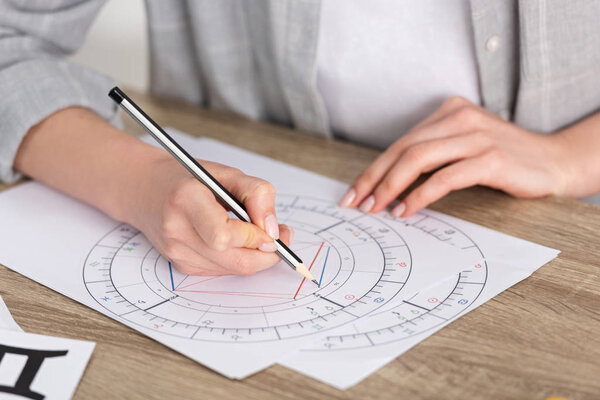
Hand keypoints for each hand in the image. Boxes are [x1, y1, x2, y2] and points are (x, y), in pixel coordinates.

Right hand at [127, 153, 291, 275]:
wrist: (144, 189)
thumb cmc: (188, 178)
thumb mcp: (227, 173)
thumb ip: (257, 194)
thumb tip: (274, 229)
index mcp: (186, 200)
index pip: (225, 235)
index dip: (255, 236)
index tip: (272, 229)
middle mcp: (177, 230)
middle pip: (235, 260)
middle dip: (266, 254)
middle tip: (281, 238)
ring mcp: (177, 252)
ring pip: (233, 269)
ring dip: (255, 256)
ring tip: (260, 234)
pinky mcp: (181, 265)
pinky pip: (222, 270)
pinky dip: (238, 258)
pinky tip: (235, 241)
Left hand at [339, 96, 569, 216]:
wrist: (553, 162)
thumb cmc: (503, 160)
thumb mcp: (463, 148)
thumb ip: (432, 156)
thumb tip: (387, 185)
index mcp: (448, 112)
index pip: (400, 142)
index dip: (373, 169)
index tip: (354, 192)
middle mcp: (459, 118)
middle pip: (403, 149)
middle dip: (373, 179)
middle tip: (356, 203)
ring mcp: (476, 136)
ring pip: (418, 159)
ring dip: (390, 187)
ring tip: (376, 209)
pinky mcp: (490, 158)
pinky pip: (445, 177)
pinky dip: (419, 196)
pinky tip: (406, 210)